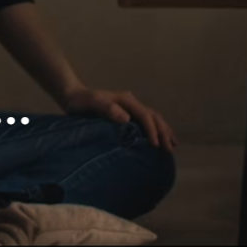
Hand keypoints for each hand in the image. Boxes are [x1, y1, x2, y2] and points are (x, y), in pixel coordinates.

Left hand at [60, 85, 177, 151]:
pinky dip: (156, 130)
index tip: (156, 145)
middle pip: (154, 116)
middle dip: (164, 132)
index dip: (152, 130)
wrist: (73, 97)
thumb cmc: (81, 101)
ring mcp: (130, 108)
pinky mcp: (127, 115)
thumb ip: (107, 109)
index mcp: (126, 100)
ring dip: (164, 131)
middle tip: (170, 149)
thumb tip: (126, 119)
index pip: (145, 115)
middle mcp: (131, 103)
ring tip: (173, 145)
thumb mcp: (92, 103)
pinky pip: (146, 122)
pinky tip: (159, 141)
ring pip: (153, 119)